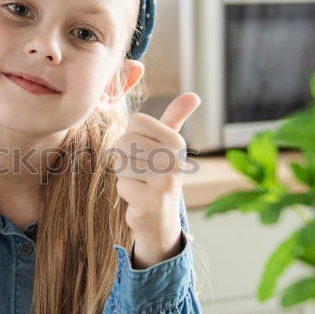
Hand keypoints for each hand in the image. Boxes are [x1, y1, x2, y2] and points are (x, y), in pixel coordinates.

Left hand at [114, 93, 200, 267]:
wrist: (161, 218)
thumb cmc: (160, 175)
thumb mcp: (168, 145)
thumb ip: (175, 118)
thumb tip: (193, 95)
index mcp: (176, 141)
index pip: (136, 121)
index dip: (133, 137)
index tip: (145, 152)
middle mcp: (174, 159)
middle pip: (125, 141)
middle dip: (126, 158)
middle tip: (141, 171)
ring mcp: (165, 181)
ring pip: (121, 163)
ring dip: (125, 176)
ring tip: (141, 184)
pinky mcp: (152, 201)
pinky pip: (122, 185)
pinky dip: (126, 193)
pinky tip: (140, 198)